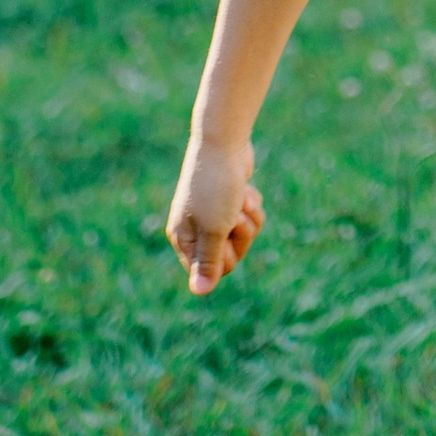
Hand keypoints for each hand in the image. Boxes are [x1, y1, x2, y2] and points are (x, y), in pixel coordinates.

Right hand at [166, 136, 265, 294]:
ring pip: (244, 235)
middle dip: (241, 234)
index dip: (227, 256)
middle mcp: (196, 228)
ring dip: (249, 216)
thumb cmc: (216, 187)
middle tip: (234, 213)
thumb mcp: (213, 229)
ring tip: (239, 198)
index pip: (214, 271)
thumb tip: (199, 293)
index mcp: (183, 238)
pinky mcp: (230, 201)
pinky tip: (244, 188)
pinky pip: (250, 217)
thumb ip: (209, 262)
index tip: (224, 235)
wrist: (225, 142)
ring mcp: (213, 214)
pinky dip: (251, 204)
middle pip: (232, 254)